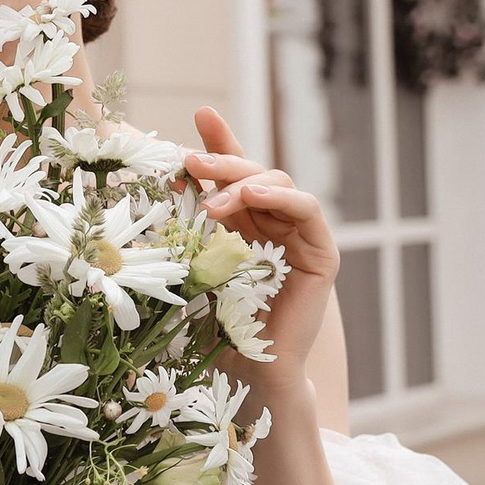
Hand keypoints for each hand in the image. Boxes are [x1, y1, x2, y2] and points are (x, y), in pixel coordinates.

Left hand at [185, 106, 339, 383]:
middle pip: (253, 173)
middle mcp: (273, 224)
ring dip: (244, 182)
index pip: (233, 173)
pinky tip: (254, 194)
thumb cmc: (217, 326)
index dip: (220, 140)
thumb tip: (162, 185)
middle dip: (222, 160)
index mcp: (242, 223)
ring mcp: (299, 236)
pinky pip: (306, 210)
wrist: (247, 370)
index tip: (199, 115)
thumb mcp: (194, 263)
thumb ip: (188, 226)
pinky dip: (282, 195)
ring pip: (278, 184)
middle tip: (191, 160)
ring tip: (213, 200)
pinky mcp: (321, 254)